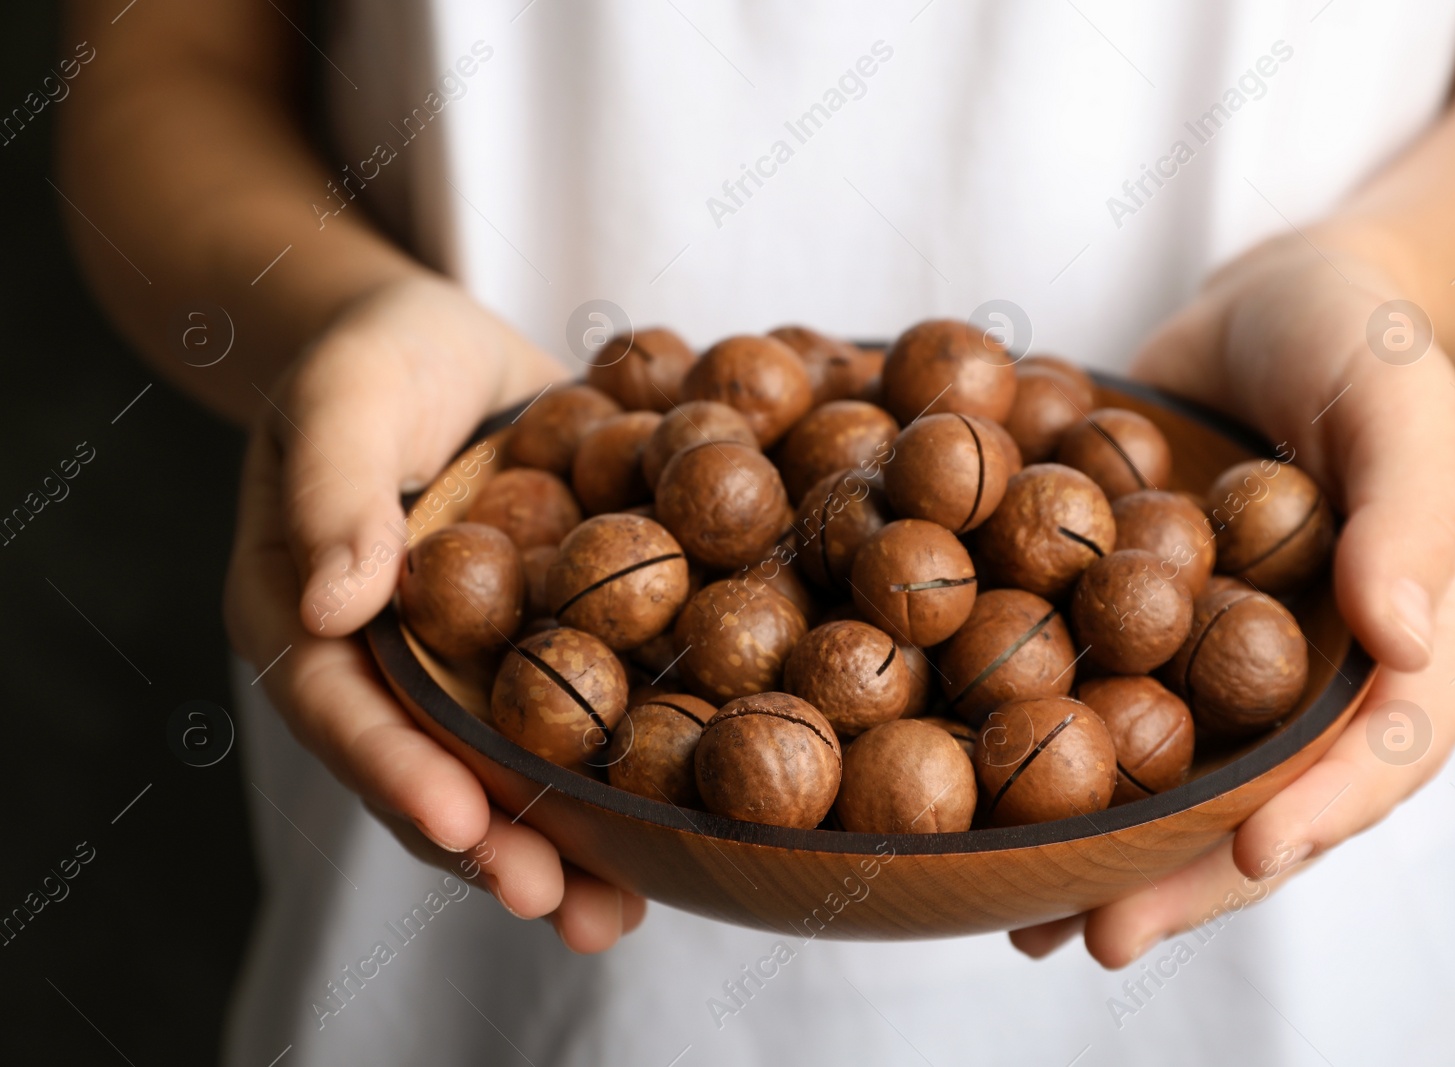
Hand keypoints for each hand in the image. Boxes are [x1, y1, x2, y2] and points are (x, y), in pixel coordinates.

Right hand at [223, 274, 645, 950]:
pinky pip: (578, 720)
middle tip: (550, 906)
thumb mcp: (345, 398)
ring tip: (615, 916)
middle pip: (427, 773)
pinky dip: (621, 776)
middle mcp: (388, 670)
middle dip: (488, 849)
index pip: (339, 709)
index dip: (393, 771)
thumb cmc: (373, 358)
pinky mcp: (544, 650)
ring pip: (507, 773)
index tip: (457, 821)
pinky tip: (679, 830)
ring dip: (561, 848)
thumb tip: (330, 603)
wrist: (447, 348)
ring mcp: (469, 671)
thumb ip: (333, 489)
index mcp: (306, 621)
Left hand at [1010, 233, 1454, 963]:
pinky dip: (1057, 765)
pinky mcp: (1154, 635)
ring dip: (1109, 857)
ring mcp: (1234, 667)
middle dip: (1189, 878)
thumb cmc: (1362, 338)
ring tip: (1031, 922)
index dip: (1323, 810)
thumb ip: (1407, 512)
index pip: (1385, 749)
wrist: (1276, 302)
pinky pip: (1110, 710)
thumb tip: (1407, 639)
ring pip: (1180, 782)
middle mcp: (1321, 680)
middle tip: (1106, 938)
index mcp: (1417, 644)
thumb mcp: (1398, 399)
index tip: (1250, 852)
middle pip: (1269, 801)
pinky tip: (989, 824)